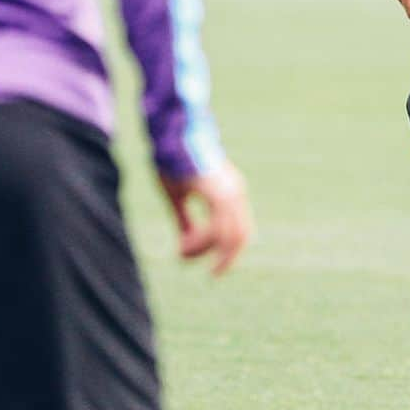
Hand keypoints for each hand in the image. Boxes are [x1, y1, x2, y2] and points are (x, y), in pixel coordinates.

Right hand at [159, 161, 252, 275]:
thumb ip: (184, 218)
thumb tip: (185, 241)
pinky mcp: (215, 192)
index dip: (228, 252)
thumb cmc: (172, 161)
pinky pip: (214, 228)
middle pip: (240, 237)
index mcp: (230, 191)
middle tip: (211, 274)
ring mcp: (227, 192)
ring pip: (227, 236)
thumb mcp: (178, 195)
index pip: (240, 230)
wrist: (169, 134)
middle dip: (225, 259)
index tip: (209, 264)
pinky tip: (181, 247)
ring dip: (204, 251)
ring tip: (182, 255)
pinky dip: (199, 243)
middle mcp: (234, 192)